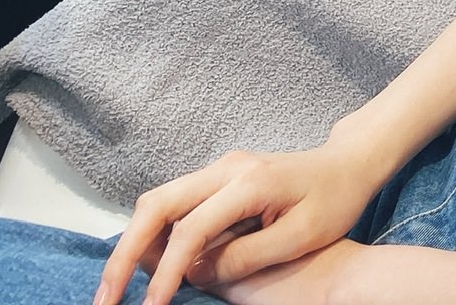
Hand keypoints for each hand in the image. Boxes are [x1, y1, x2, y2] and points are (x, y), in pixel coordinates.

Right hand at [94, 143, 385, 304]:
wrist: (349, 164)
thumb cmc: (335, 200)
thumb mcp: (301, 236)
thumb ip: (247, 256)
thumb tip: (193, 273)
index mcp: (249, 182)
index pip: (191, 230)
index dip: (167, 272)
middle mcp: (226, 168)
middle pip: (156, 205)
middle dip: (126, 253)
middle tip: (106, 298)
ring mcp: (219, 169)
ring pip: (158, 201)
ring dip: (133, 243)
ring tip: (116, 288)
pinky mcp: (218, 178)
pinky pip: (174, 203)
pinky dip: (152, 233)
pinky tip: (144, 266)